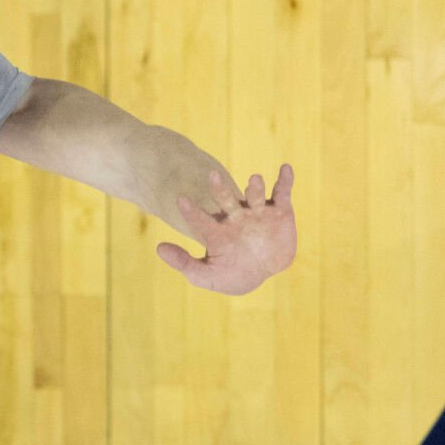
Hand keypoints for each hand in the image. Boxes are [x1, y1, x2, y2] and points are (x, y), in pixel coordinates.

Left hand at [157, 165, 295, 295]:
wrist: (262, 273)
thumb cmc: (230, 274)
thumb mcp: (205, 275)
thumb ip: (184, 263)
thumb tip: (159, 247)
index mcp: (216, 231)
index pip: (200, 220)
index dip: (191, 212)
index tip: (180, 200)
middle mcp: (234, 217)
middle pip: (225, 200)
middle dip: (219, 188)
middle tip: (212, 175)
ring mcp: (257, 213)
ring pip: (254, 196)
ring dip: (254, 188)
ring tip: (253, 179)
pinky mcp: (280, 212)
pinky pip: (281, 193)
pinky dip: (284, 180)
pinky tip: (285, 168)